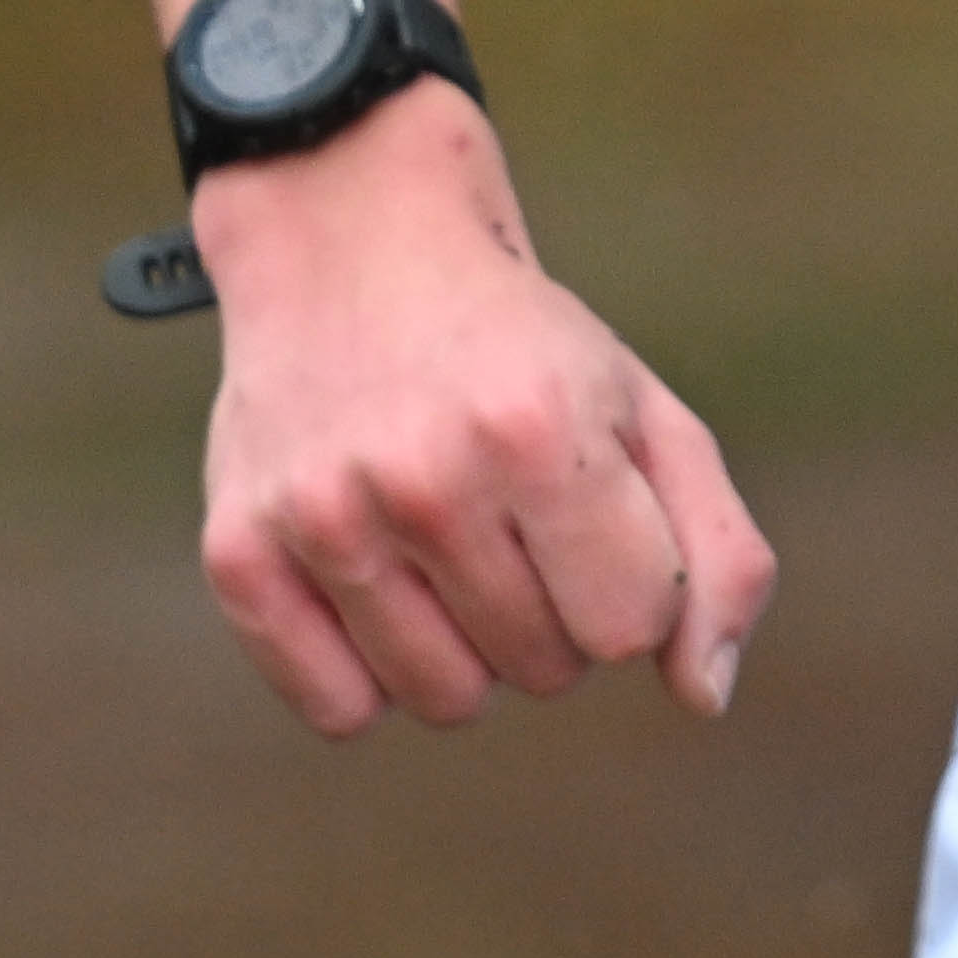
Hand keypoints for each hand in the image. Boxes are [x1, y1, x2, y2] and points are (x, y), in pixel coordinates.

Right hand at [184, 82, 776, 737]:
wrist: (353, 248)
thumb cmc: (525, 354)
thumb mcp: (649, 416)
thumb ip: (718, 555)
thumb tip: (706, 698)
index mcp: (543, 433)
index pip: (631, 627)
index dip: (630, 583)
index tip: (597, 517)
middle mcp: (426, 478)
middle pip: (545, 668)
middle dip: (554, 611)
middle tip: (515, 516)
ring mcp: (323, 518)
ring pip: (447, 700)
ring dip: (471, 649)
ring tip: (451, 547)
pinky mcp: (239, 552)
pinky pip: (339, 709)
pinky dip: (373, 675)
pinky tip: (380, 584)